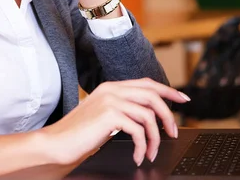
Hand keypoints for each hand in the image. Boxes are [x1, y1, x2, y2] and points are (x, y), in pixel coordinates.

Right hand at [39, 78, 189, 166]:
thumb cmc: (79, 134)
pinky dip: (143, 146)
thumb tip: (148, 118)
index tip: (182, 99)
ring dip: (155, 138)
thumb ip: (122, 109)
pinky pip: (138, 130)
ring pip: (148, 114)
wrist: (57, 143)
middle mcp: (112, 89)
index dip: (167, 90)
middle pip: (152, 95)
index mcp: (111, 87)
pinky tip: (139, 155)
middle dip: (168, 115)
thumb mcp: (103, 116)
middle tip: (172, 133)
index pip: (146, 83)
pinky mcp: (109, 115)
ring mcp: (110, 100)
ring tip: (151, 152)